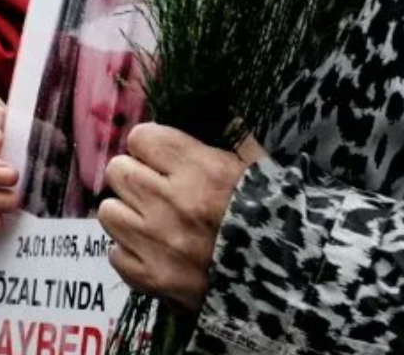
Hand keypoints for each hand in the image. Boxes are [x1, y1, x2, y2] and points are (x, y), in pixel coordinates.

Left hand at [99, 124, 265, 312]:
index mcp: (201, 170)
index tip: (162, 158)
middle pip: (118, 170)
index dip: (151, 146)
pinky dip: (131, 254)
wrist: (294, 290)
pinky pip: (115, 254)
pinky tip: (155, 253)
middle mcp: (171, 202)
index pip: (141, 137)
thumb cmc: (282, 224)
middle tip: (156, 190)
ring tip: (152, 222)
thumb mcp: (266, 174)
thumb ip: (239, 140)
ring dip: (128, 214)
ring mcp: (157, 242)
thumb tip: (225, 114)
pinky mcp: (151, 278)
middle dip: (136, 177)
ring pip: (109, 211)